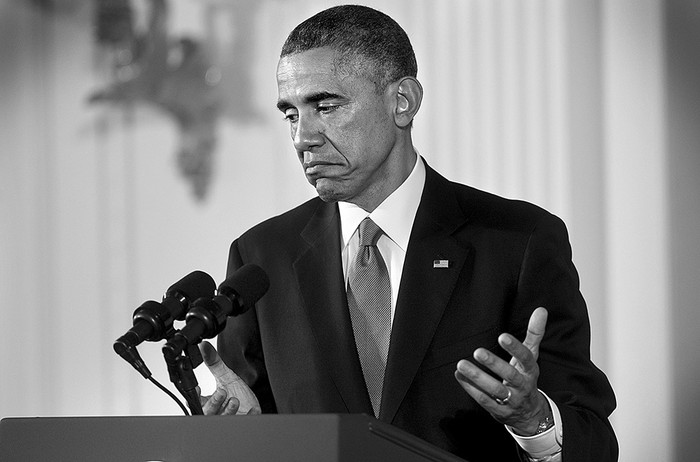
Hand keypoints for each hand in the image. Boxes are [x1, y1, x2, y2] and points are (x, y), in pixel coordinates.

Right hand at [198, 341, 260, 415]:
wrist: (251, 404)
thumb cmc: (236, 392)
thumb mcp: (225, 376)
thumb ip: (214, 363)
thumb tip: (203, 346)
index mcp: (208, 402)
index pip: (195, 402)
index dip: (195, 398)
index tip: (198, 388)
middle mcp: (215, 413)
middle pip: (208, 412)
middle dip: (214, 402)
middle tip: (222, 391)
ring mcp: (227, 420)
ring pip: (223, 419)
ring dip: (228, 410)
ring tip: (235, 400)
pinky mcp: (241, 423)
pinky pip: (242, 422)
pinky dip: (247, 416)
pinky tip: (252, 410)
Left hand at [454, 307, 550, 434]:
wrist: (529, 414)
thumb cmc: (526, 377)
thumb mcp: (531, 356)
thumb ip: (534, 333)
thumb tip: (541, 310)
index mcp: (530, 371)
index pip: (526, 358)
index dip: (515, 348)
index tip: (502, 336)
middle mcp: (522, 386)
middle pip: (509, 376)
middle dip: (494, 364)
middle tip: (478, 351)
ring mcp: (511, 400)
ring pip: (494, 391)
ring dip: (477, 377)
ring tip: (462, 364)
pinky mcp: (499, 411)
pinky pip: (484, 400)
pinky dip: (470, 388)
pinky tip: (459, 375)